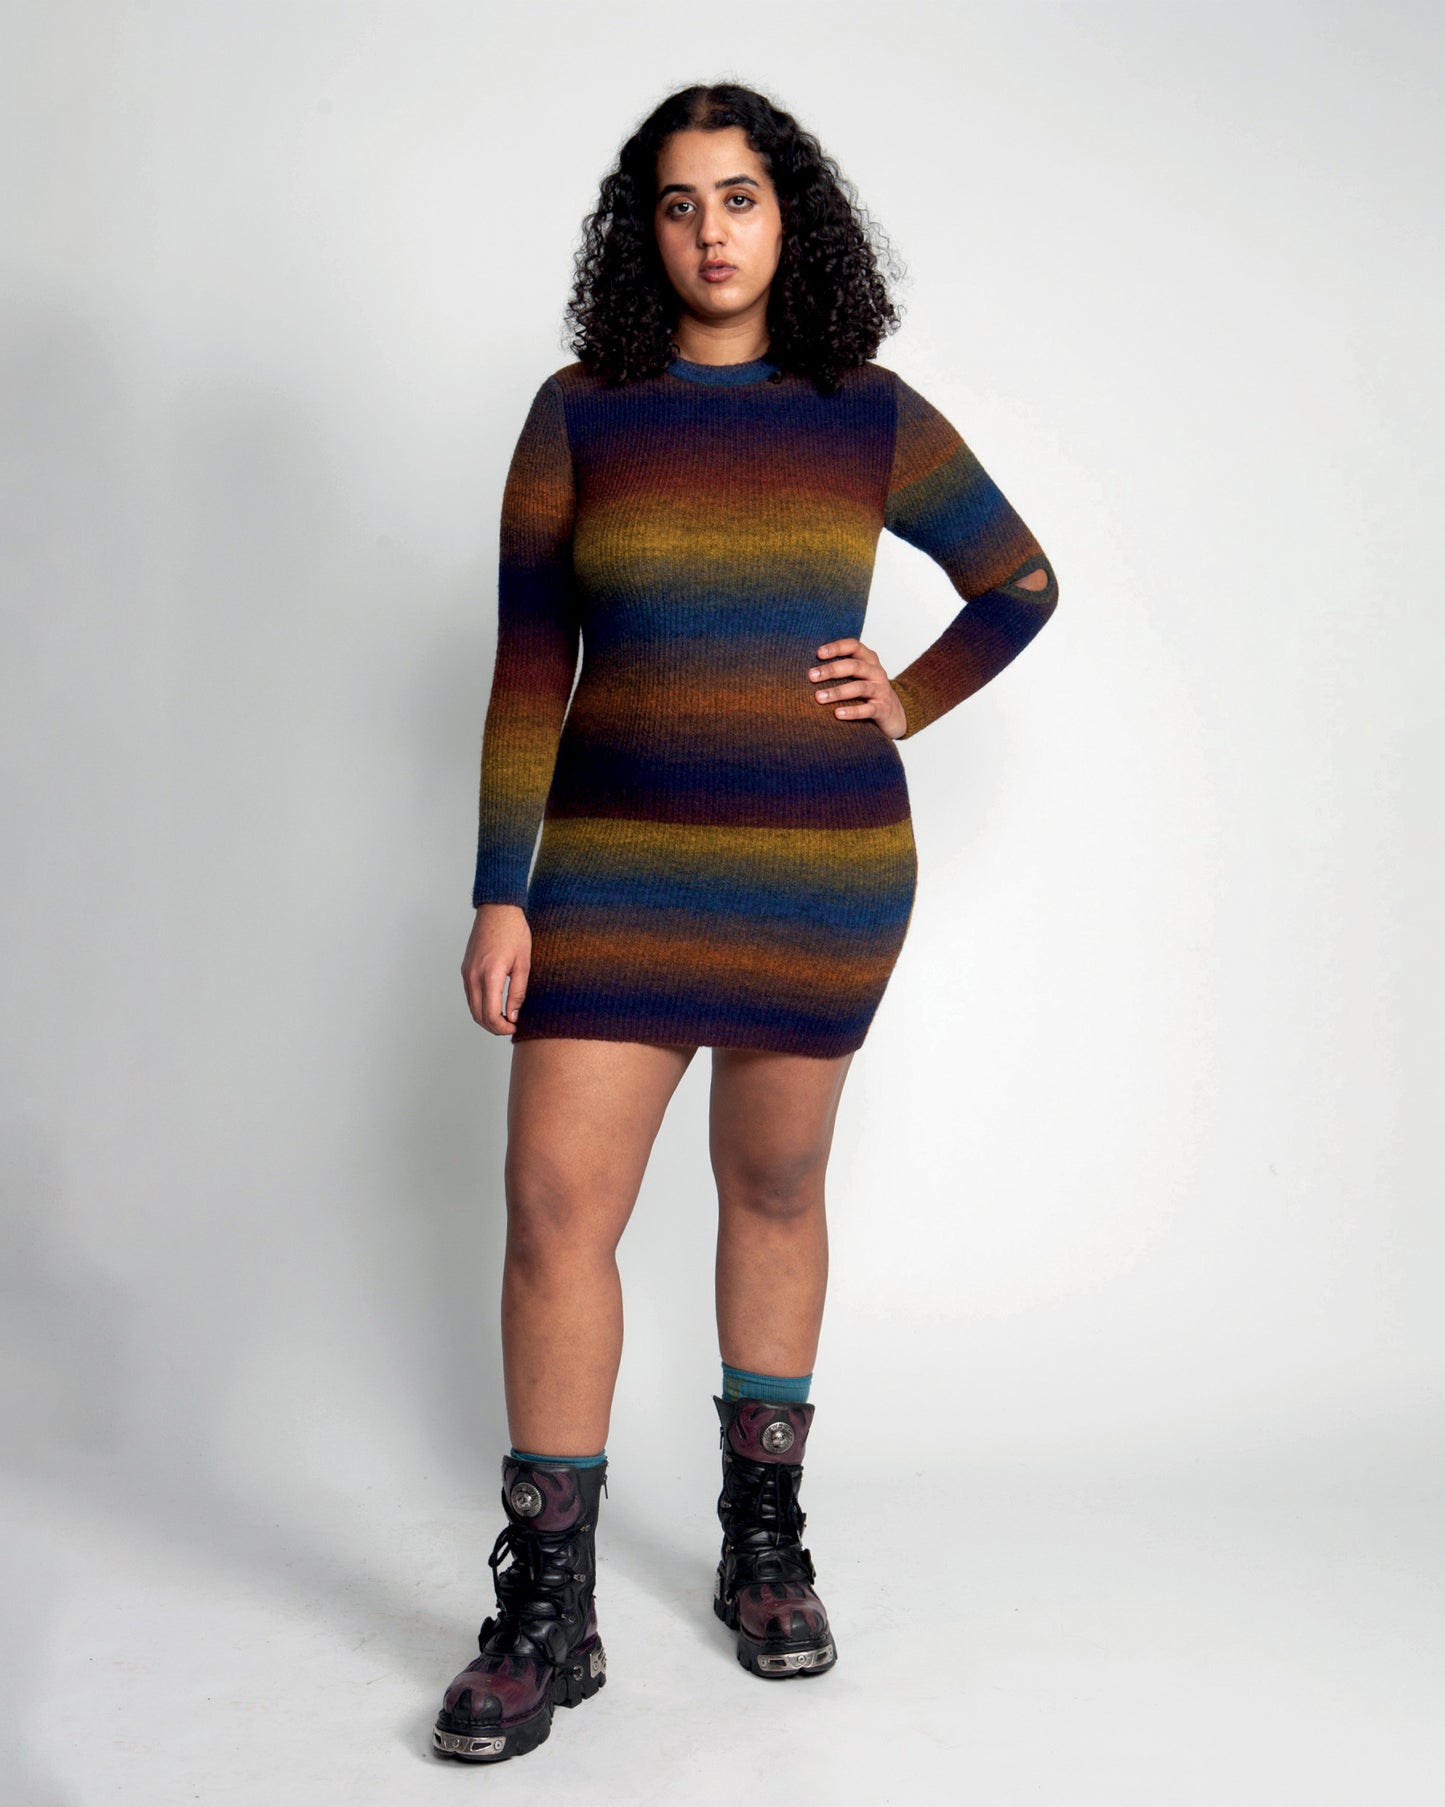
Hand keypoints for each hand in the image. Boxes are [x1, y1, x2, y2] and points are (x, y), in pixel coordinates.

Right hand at [462, 903, 531, 1034]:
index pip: (490, 1014)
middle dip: (493, 1026)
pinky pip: (470, 995)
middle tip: (510, 1027)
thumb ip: (518, 992)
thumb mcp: (523, 963)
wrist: (498, 909)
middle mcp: (473, 976)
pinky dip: (480, 1005)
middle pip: (478, 1015)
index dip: (502, 1027)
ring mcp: (467, 972)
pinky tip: (495, 1004)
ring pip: (472, 1006)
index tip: (515, 1027)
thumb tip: (513, 1016)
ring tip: (505, 1017)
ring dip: (486, 1017)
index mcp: (490, 975)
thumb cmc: (514, 932)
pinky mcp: (466, 969)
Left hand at [807, 637, 907, 738]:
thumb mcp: (858, 676)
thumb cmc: (867, 693)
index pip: (853, 646)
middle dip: (831, 670)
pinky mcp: (883, 709)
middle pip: (854, 666)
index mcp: (869, 660)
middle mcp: (876, 672)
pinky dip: (852, 711)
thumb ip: (840, 669)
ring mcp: (881, 690)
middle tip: (811, 676)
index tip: (818, 653)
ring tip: (819, 697)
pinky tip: (837, 714)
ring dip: (837, 692)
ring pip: (859, 687)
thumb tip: (807, 669)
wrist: (895, 715)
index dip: (836, 648)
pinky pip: (867, 709)